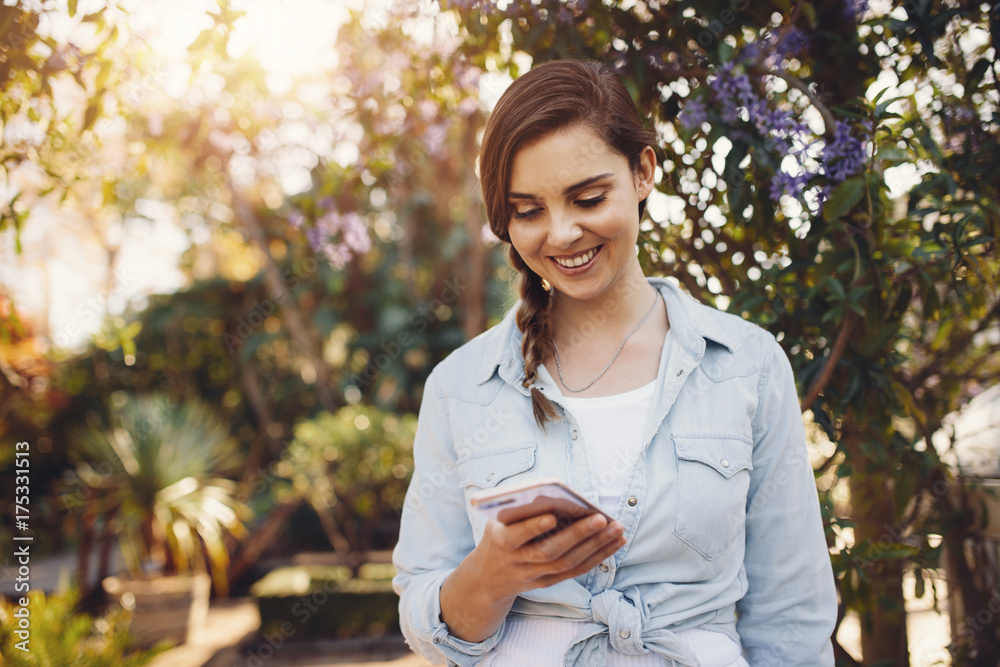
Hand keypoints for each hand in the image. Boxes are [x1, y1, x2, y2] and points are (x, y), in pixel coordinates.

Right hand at [439, 512, 625, 641]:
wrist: (488, 577)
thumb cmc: (499, 534)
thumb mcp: (497, 520)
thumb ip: (520, 508)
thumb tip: (556, 494)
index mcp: (500, 541)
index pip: (516, 536)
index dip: (533, 527)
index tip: (552, 515)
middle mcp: (517, 561)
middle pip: (549, 552)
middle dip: (577, 535)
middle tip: (600, 519)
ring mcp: (533, 575)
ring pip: (567, 563)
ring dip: (595, 546)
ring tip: (616, 528)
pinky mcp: (548, 582)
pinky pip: (576, 571)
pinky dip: (597, 557)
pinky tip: (613, 542)